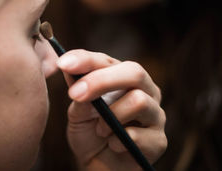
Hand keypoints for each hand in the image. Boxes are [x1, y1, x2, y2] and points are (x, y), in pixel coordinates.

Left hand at [57, 50, 166, 170]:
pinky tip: (112, 145)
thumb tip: (67, 67)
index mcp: (124, 78)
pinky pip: (138, 135)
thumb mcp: (78, 111)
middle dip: (101, 81)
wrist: (99, 166)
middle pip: (134, 72)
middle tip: (75, 94)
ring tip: (100, 130)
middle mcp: (145, 91)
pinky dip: (117, 142)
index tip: (63, 63)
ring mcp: (155, 115)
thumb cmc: (90, 132)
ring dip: (111, 117)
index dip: (85, 60)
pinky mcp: (159, 141)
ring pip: (139, 101)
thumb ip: (77, 90)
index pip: (107, 61)